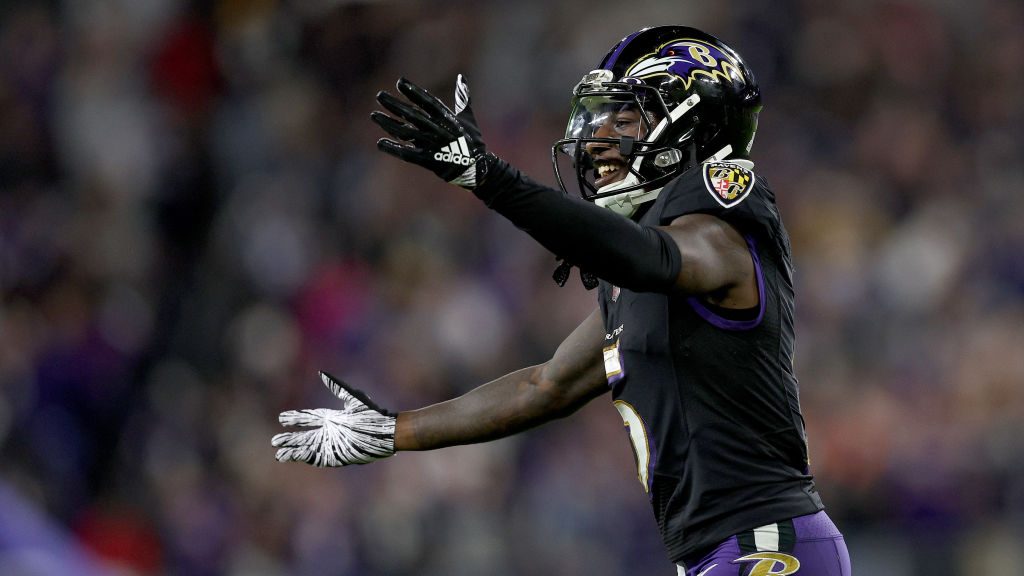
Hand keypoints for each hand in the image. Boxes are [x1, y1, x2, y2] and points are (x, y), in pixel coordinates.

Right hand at [272, 372, 395, 466]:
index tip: (282, 418)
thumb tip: (321, 372)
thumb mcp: (353, 398)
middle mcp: (330, 432)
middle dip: (289, 439)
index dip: (295, 419)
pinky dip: (305, 457)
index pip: (308, 419)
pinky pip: (317, 458)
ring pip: (307, 448)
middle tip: (274, 441)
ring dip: (293, 451)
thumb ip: (337, 386)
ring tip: (278, 454)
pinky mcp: (337, 456)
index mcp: (332, 418)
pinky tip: (293, 457)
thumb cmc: (372, 415)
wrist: (385, 433)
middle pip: (304, 436)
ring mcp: (332, 445)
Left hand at [371, 75, 489, 188]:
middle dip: (395, 105)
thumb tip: (462, 77)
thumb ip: (462, 98)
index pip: (428, 102)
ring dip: (389, 124)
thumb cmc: (472, 142)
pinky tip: (380, 143)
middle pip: (413, 115)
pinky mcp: (430, 161)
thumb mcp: (468, 118)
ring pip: (407, 133)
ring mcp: (434, 146)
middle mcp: (439, 130)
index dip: (414, 92)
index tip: (400, 82)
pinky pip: (408, 154)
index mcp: (448, 119)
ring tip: (374, 116)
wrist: (478, 168)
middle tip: (380, 96)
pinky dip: (394, 149)